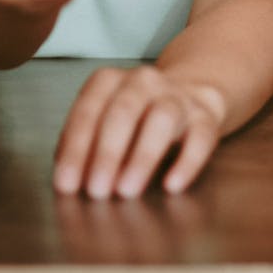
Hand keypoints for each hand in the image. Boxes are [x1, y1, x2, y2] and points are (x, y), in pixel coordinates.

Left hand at [53, 65, 226, 198]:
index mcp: (109, 81)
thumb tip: (67, 178)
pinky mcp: (205, 116)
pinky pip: (201, 137)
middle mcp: (142, 81)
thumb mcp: (103, 120)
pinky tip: (172, 186)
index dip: (75, 148)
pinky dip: (187, 162)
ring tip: (127, 191)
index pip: (88, 109)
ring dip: (142, 157)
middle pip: (123, 112)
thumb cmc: (134, 116)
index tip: (66, 184)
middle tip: (95, 191)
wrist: (189, 93)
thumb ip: (84, 143)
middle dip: (106, 153)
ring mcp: (176, 96)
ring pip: (161, 120)